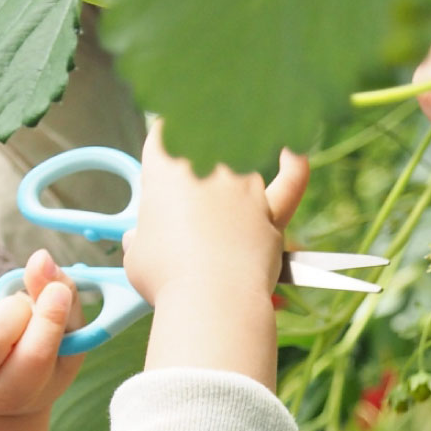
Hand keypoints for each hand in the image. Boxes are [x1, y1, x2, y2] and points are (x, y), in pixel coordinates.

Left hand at [0, 250, 82, 416]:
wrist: (1, 368)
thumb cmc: (42, 348)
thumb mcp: (68, 334)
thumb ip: (64, 298)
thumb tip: (41, 261)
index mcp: (15, 393)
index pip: (31, 359)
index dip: (47, 321)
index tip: (58, 294)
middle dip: (16, 310)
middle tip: (25, 308)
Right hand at [121, 125, 308, 307]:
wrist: (211, 298)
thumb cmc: (165, 276)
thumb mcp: (136, 254)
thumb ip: (141, 237)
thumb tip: (140, 240)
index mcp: (167, 166)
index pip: (165, 132)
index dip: (163, 148)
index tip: (160, 170)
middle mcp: (209, 164)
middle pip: (204, 146)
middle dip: (194, 168)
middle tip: (185, 210)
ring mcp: (244, 184)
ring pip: (240, 166)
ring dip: (230, 182)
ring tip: (218, 221)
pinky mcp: (271, 209)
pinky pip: (291, 179)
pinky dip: (294, 165)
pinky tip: (293, 153)